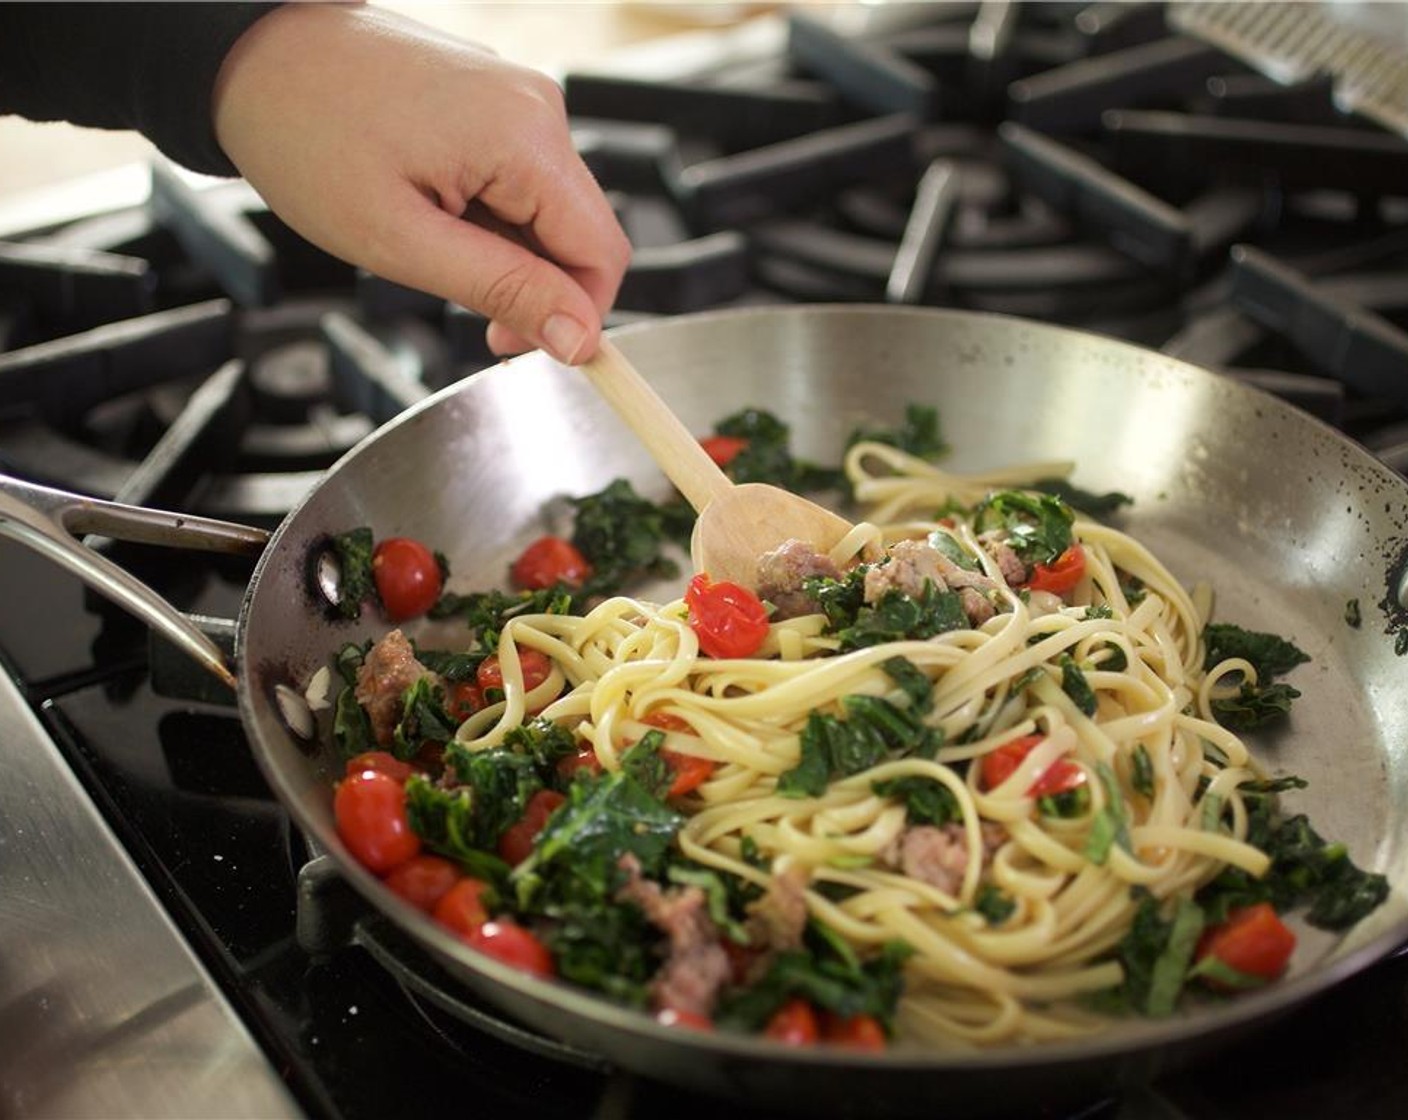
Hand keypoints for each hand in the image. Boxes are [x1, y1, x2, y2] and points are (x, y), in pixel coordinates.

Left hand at [211, 4, 629, 363]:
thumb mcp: (404, 243)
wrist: (250, 56)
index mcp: (526, 138)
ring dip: (508, 253)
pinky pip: (521, 182)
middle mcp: (538, 109)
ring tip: (431, 246)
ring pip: (549, 213)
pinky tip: (433, 213)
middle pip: (580, 233)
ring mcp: (518, 100)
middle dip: (538, 288)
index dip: (577, 318)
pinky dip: (491, 218)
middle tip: (468, 314)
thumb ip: (505, 290)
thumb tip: (579, 337)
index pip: (603, 254)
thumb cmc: (307, 136)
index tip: (521, 348)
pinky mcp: (496, 102)